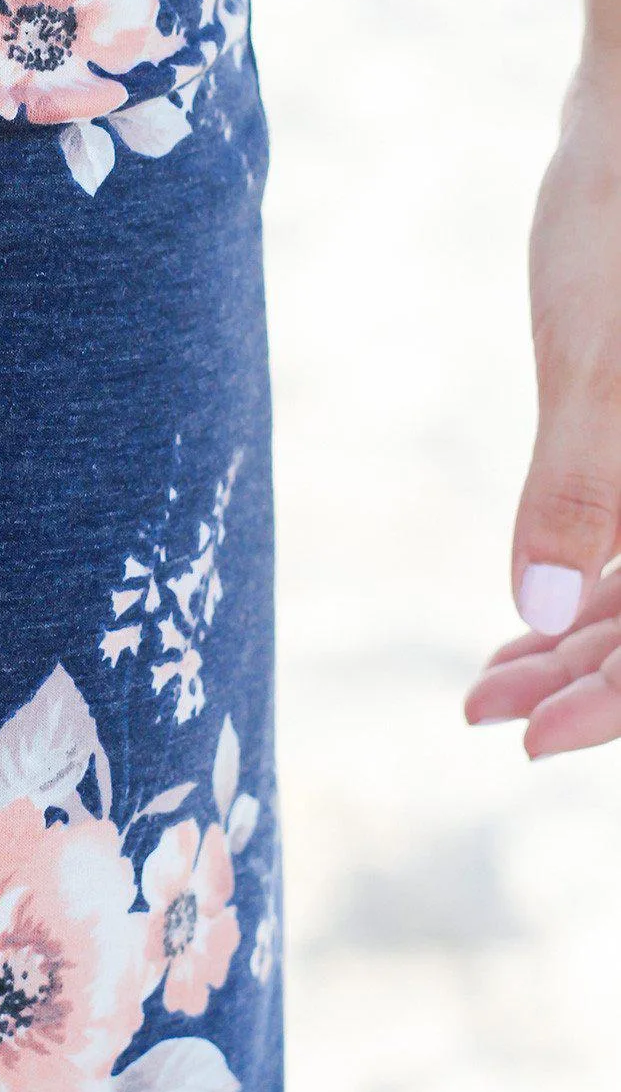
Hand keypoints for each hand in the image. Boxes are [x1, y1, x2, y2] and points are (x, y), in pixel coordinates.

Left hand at [465, 48, 620, 754]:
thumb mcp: (598, 353)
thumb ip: (582, 482)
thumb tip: (547, 609)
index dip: (614, 702)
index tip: (525, 738)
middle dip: (588, 680)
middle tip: (482, 708)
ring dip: (585, 640)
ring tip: (491, 677)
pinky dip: (597, 583)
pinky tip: (534, 612)